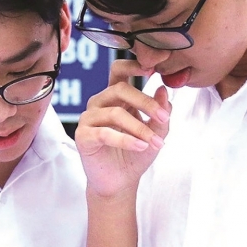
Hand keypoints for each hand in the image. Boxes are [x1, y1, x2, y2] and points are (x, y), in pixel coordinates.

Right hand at [75, 59, 171, 199]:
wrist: (120, 182)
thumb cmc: (136, 153)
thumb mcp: (156, 132)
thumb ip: (161, 112)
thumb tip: (163, 90)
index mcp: (116, 96)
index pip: (119, 70)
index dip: (133, 65)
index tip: (153, 69)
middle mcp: (100, 102)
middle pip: (120, 89)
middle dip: (146, 103)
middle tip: (164, 119)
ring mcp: (89, 118)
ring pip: (115, 113)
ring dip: (140, 128)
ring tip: (156, 143)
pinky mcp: (83, 136)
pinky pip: (105, 133)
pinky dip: (126, 140)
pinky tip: (141, 147)